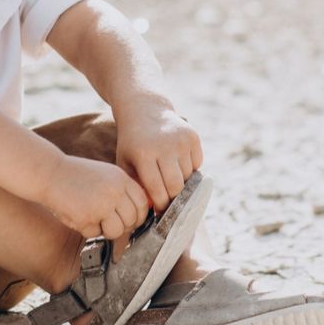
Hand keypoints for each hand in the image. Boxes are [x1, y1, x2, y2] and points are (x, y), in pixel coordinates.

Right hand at [41, 155, 149, 239]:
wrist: (50, 173)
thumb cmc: (76, 176)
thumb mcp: (106, 175)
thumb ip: (122, 191)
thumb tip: (137, 215)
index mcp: (121, 179)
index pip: (142, 204)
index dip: (138, 216)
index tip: (130, 220)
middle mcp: (115, 192)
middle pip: (132, 220)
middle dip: (122, 226)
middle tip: (109, 223)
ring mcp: (102, 205)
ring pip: (117, 231)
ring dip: (106, 231)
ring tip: (94, 220)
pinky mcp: (87, 217)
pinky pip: (95, 234)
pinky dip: (87, 230)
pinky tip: (78, 216)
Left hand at [114, 96, 202, 212]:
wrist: (144, 110)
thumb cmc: (132, 143)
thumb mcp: (126, 163)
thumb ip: (137, 186)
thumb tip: (152, 211)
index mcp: (144, 155)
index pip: (157, 190)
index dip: (160, 206)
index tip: (160, 214)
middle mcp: (164, 147)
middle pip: (176, 186)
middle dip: (173, 199)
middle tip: (169, 204)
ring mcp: (180, 140)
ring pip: (189, 177)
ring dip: (182, 184)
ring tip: (171, 182)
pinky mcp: (193, 136)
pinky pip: (197, 164)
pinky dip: (190, 170)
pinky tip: (177, 165)